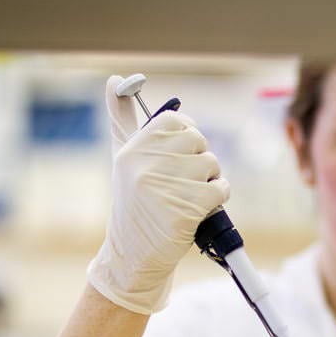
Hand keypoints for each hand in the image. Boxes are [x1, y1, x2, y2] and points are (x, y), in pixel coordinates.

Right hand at [87, 76, 229, 313]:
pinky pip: (220, 188)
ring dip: (208, 182)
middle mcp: (146, 163)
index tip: (181, 156)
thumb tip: (115, 80)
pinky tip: (200, 209)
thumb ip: (124, 120)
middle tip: (183, 183)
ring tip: (188, 198)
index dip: (188, 138)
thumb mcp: (125, 161)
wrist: (135, 256)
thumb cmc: (135, 204)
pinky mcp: (187, 206)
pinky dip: (218, 198)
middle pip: (198, 141)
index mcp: (133, 148)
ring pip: (211, 164)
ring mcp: (166, 185)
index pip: (177, 121)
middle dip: (199, 161)